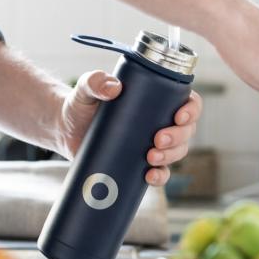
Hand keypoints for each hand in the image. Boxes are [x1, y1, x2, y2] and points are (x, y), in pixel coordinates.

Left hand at [56, 70, 202, 186]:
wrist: (66, 130)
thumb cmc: (81, 104)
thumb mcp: (86, 88)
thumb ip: (94, 81)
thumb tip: (113, 87)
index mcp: (157, 99)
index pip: (188, 101)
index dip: (192, 110)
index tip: (179, 116)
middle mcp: (160, 121)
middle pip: (187, 131)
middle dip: (178, 137)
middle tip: (157, 140)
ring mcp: (152, 144)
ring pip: (177, 152)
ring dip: (171, 156)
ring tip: (151, 157)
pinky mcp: (140, 163)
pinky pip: (160, 173)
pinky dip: (160, 177)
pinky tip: (149, 176)